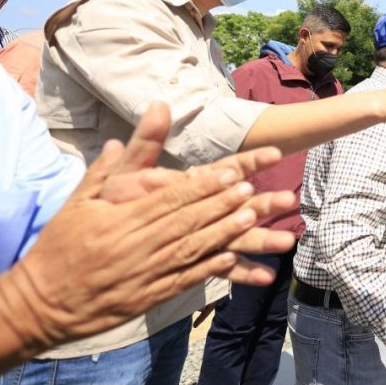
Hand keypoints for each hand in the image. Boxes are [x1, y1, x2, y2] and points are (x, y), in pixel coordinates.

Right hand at [0, 125, 295, 352]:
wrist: (40, 301)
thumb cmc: (59, 247)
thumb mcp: (77, 203)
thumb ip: (103, 172)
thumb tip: (113, 139)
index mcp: (120, 219)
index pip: (169, 198)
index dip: (203, 187)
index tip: (232, 174)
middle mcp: (135, 245)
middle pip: (186, 221)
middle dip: (221, 205)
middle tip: (252, 190)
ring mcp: (143, 273)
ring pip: (190, 250)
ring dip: (223, 234)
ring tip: (252, 218)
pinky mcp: (146, 297)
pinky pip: (182, 281)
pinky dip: (208, 270)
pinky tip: (231, 259)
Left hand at [96, 103, 297, 282]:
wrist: (96, 245)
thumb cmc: (114, 204)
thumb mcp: (126, 174)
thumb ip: (145, 145)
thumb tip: (158, 106)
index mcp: (190, 186)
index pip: (226, 169)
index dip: (250, 161)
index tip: (275, 153)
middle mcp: (203, 209)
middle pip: (240, 203)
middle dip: (265, 202)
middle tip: (289, 200)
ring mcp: (204, 234)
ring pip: (238, 236)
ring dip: (262, 238)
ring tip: (286, 242)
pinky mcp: (198, 260)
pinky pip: (223, 268)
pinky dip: (243, 272)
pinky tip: (264, 278)